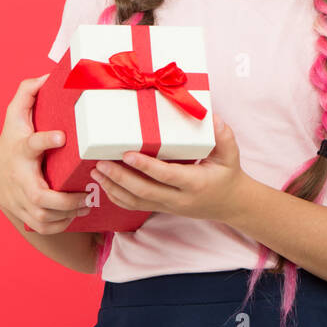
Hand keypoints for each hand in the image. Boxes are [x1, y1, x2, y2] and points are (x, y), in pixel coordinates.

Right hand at [0, 74, 91, 233]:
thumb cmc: (12, 139)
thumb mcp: (16, 114)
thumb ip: (28, 93)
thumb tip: (47, 74)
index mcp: (21, 151)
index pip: (31, 144)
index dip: (45, 140)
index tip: (61, 136)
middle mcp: (19, 179)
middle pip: (40, 197)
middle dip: (65, 199)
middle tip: (87, 191)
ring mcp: (19, 201)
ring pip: (44, 218)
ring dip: (68, 214)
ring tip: (87, 202)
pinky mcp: (24, 215)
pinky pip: (44, 228)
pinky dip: (61, 225)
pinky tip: (76, 213)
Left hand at [89, 113, 249, 222]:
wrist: (230, 204)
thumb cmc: (227, 175)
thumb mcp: (231, 155)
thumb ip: (224, 137)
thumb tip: (212, 118)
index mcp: (195, 183)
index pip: (166, 176)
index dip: (145, 166)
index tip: (127, 154)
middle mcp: (178, 198)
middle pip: (144, 191)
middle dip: (119, 177)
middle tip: (101, 163)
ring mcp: (168, 206)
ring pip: (135, 202)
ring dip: (113, 188)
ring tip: (96, 172)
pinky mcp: (161, 208)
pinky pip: (135, 206)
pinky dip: (117, 197)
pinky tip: (105, 184)